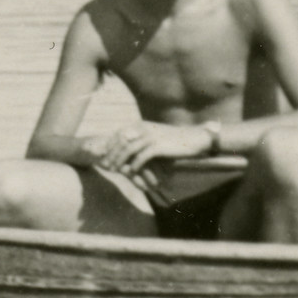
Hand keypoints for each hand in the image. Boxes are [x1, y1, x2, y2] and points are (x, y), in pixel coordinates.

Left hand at [99, 121, 214, 175]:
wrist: (194, 139)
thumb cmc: (173, 140)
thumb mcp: (155, 135)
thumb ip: (140, 139)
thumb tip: (127, 146)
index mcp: (141, 124)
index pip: (118, 134)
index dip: (109, 145)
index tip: (103, 155)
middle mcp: (143, 128)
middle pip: (120, 141)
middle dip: (111, 154)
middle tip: (105, 165)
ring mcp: (150, 137)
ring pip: (128, 149)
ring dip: (120, 161)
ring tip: (115, 170)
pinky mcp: (157, 146)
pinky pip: (141, 157)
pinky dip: (134, 165)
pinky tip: (131, 172)